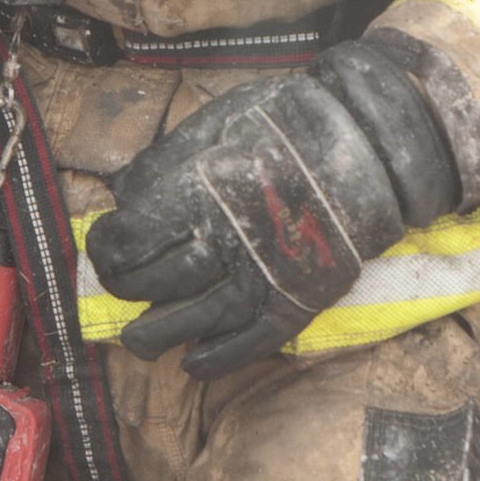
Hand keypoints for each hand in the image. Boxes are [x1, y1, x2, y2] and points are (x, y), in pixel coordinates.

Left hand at [87, 45, 458, 377]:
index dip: (107, 248)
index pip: (130, 239)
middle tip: (118, 287)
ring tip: (140, 338)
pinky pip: (248, 343)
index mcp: (199, 192)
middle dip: (125, 290)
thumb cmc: (290, 121)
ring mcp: (262, 276)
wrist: (373, 141)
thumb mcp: (220, 119)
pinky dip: (216, 358)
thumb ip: (167, 160)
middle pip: (152, 284)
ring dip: (156, 335)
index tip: (106, 245)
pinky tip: (191, 361)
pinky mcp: (296, 300)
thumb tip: (122, 193)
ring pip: (192, 321)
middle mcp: (224, 240)